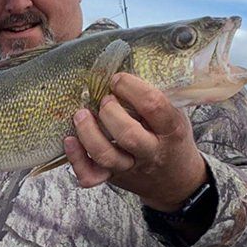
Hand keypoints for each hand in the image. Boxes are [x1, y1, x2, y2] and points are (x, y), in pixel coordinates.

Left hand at [63, 73, 207, 209]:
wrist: (175, 181)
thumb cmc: (170, 139)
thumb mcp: (175, 116)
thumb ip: (155, 98)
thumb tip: (123, 65)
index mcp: (171, 130)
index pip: (154, 105)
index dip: (132, 87)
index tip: (118, 79)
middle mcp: (151, 151)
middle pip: (128, 134)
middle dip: (110, 112)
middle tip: (104, 100)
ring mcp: (130, 167)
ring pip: (106, 156)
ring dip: (88, 132)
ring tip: (81, 114)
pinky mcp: (112, 178)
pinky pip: (90, 176)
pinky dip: (76, 159)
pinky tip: (70, 140)